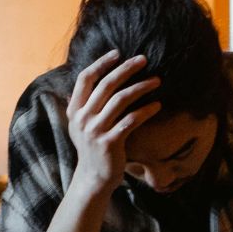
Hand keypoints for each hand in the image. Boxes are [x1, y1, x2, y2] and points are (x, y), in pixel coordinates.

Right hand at [66, 51, 161, 193]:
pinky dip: (146, 111)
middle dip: (126, 69)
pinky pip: (131, 120)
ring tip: (157, 81)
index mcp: (74, 110)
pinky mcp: (110, 143)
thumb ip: (83, 103)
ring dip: (141, 87)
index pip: (85, 78)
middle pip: (106, 85)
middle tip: (144, 59)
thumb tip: (89, 78)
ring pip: (120, 100)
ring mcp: (95, 131)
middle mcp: (82, 119)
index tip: (117, 53)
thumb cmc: (92, 147)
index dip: (101, 63)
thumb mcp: (81, 124)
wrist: (93, 178)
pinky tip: (158, 105)